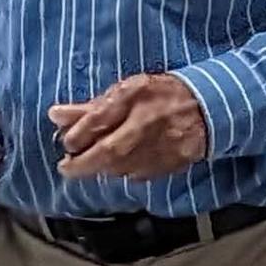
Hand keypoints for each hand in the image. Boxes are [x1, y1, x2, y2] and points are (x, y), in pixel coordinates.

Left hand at [49, 73, 209, 182]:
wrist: (209, 108)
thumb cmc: (161, 95)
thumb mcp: (125, 91)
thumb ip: (91, 107)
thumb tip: (55, 115)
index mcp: (135, 96)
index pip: (98, 120)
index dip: (76, 135)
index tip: (66, 143)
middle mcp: (148, 122)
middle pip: (108, 151)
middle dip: (83, 163)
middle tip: (67, 168)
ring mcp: (162, 146)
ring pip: (122, 167)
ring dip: (102, 168)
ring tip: (91, 163)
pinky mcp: (171, 163)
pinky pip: (139, 174)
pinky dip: (124, 172)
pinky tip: (119, 166)